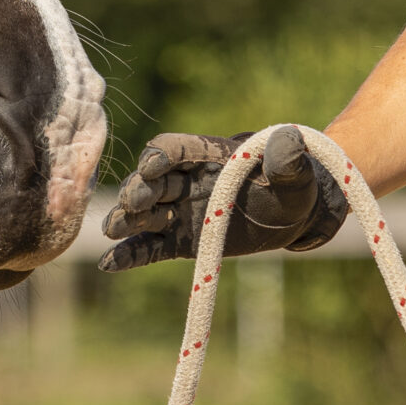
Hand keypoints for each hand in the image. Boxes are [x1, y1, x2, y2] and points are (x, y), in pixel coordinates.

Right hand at [97, 127, 347, 271]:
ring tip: (113, 229)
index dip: (161, 155)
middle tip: (133, 202)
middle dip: (139, 189)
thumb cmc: (291, 184)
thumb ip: (288, 157)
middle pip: (151, 181)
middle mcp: (184, 180)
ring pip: (144, 213)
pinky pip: (149, 248)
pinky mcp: (179, 241)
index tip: (152, 167)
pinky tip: (110, 264)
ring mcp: (179, 211)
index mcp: (207, 155)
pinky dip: (129, 255)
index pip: (174, 148)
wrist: (290, 214)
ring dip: (127, 219)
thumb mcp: (295, 170)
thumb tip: (286, 140)